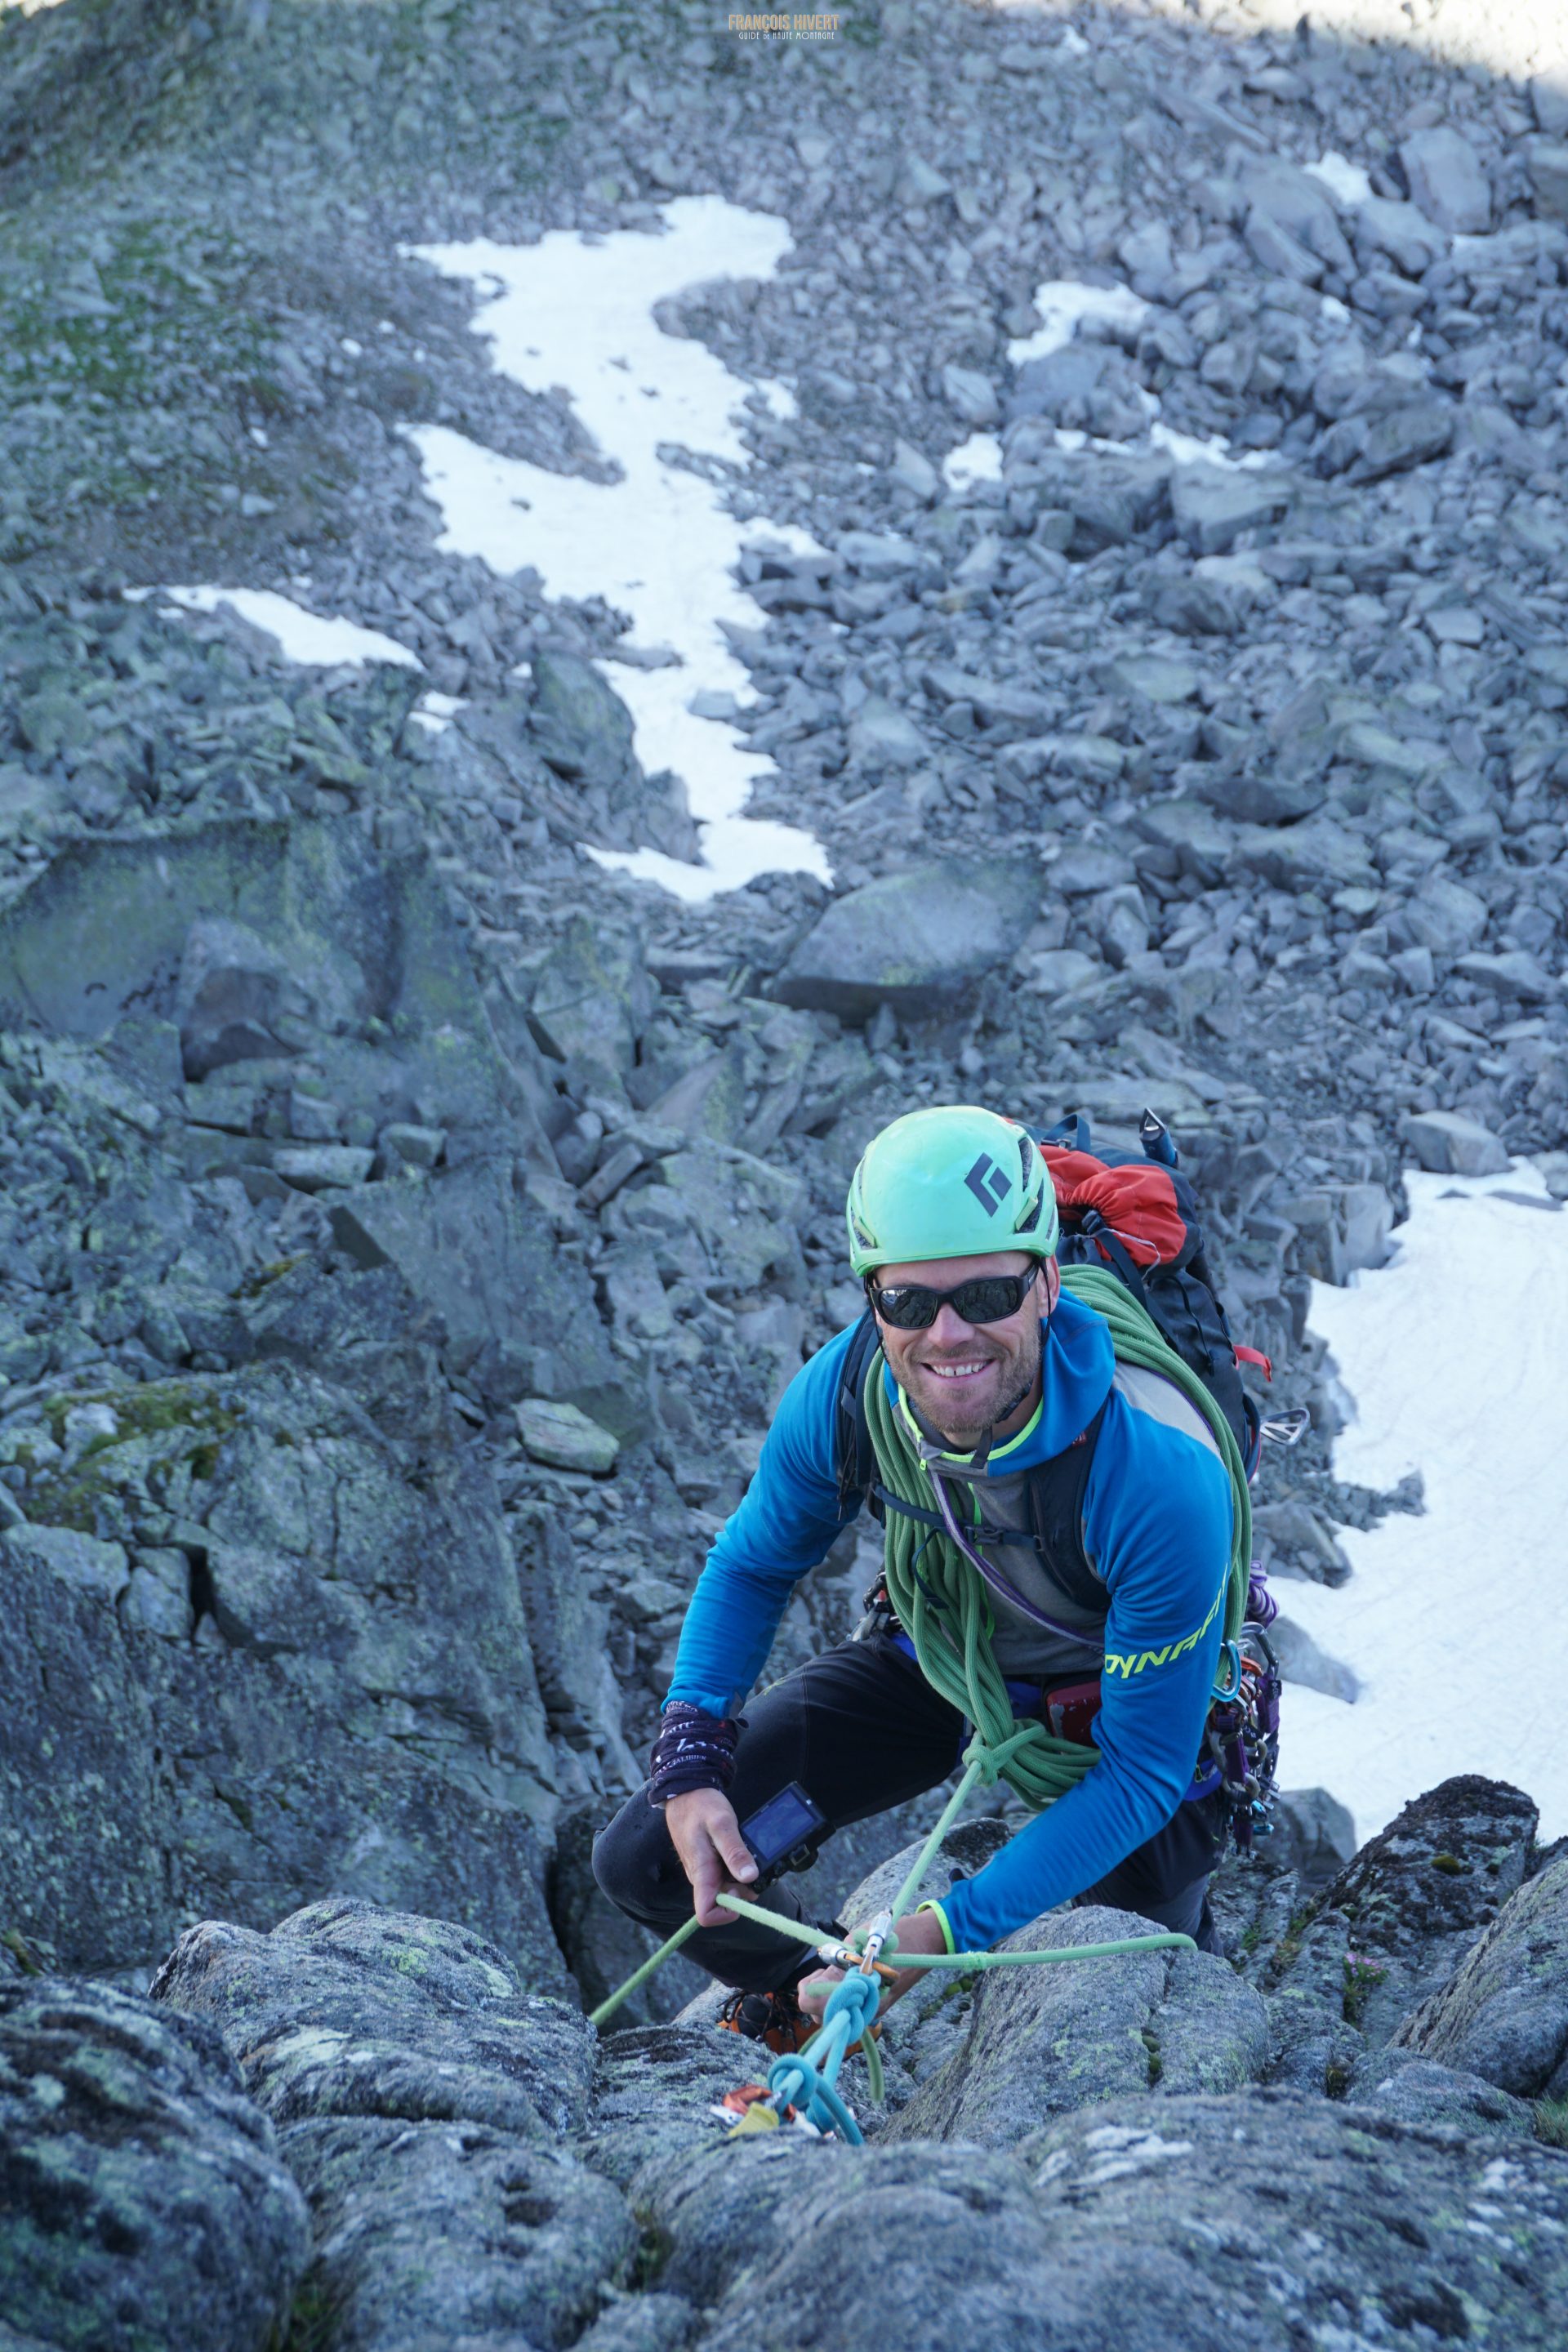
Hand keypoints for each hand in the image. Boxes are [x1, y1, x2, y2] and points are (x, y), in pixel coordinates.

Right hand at [663, 1788, 757, 1927]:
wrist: (685, 1792)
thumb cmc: (700, 1806)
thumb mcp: (722, 1824)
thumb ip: (734, 1851)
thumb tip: (750, 1878)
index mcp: (701, 1873)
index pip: (706, 1915)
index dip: (727, 1913)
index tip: (742, 1891)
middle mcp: (701, 1878)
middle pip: (722, 1904)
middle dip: (743, 1892)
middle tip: (753, 1865)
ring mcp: (704, 1872)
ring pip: (725, 1889)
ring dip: (741, 1879)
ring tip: (748, 1854)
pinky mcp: (708, 1864)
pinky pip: (724, 1876)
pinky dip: (736, 1869)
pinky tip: (741, 1851)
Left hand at [797, 1906, 950, 2027]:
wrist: (929, 1940)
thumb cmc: (896, 1936)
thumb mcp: (859, 1942)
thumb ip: (836, 1962)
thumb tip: (817, 1976)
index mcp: (860, 1994)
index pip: (814, 2005)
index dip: (808, 1989)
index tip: (818, 1971)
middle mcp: (867, 2010)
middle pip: (823, 2014)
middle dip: (818, 1994)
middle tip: (826, 1970)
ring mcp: (874, 2010)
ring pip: (836, 2014)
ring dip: (830, 1995)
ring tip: (839, 1971)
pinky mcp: (879, 2006)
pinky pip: (852, 2008)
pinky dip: (844, 1996)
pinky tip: (850, 1977)